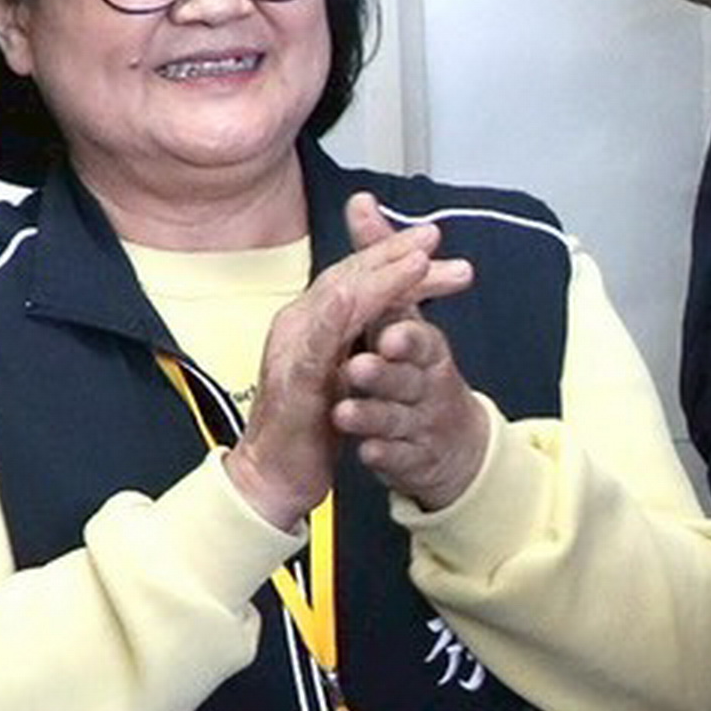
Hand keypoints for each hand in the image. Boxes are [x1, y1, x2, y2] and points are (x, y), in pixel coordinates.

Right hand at [223, 203, 475, 527]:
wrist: (275, 474)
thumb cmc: (311, 423)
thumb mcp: (346, 372)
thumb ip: (365, 337)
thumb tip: (390, 308)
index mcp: (314, 320)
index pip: (357, 275)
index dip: (393, 255)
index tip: (433, 240)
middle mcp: (301, 322)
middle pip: (352, 275)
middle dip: (395, 253)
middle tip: (435, 236)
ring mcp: (295, 345)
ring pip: (339, 294)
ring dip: (382, 273)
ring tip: (420, 258)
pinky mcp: (295, 374)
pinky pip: (323, 333)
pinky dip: (350, 309)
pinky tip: (376, 294)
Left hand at [334, 199, 496, 511]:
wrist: (448, 443)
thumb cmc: (415, 366)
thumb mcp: (400, 311)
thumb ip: (379, 259)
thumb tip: (362, 200)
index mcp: (424, 346)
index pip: (419, 333)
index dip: (406, 331)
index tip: (389, 329)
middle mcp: (427, 380)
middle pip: (411, 376)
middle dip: (389, 371)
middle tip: (361, 366)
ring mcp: (419, 420)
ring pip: (397, 416)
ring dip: (373, 412)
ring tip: (346, 410)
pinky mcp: (409, 456)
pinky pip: (395, 455)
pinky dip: (381, 452)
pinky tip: (364, 451)